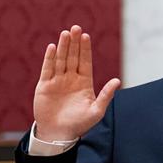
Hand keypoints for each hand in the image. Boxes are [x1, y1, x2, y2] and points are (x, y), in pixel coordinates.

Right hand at [33, 25, 120, 142]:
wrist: (59, 134)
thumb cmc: (79, 124)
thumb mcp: (96, 111)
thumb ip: (106, 95)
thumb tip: (118, 80)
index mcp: (84, 83)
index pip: (85, 61)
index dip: (85, 49)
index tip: (85, 35)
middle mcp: (70, 79)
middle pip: (73, 57)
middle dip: (74, 43)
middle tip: (75, 27)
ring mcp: (57, 81)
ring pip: (60, 60)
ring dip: (63, 47)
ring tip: (65, 33)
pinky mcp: (44, 86)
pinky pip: (47, 69)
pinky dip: (49, 59)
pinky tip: (52, 47)